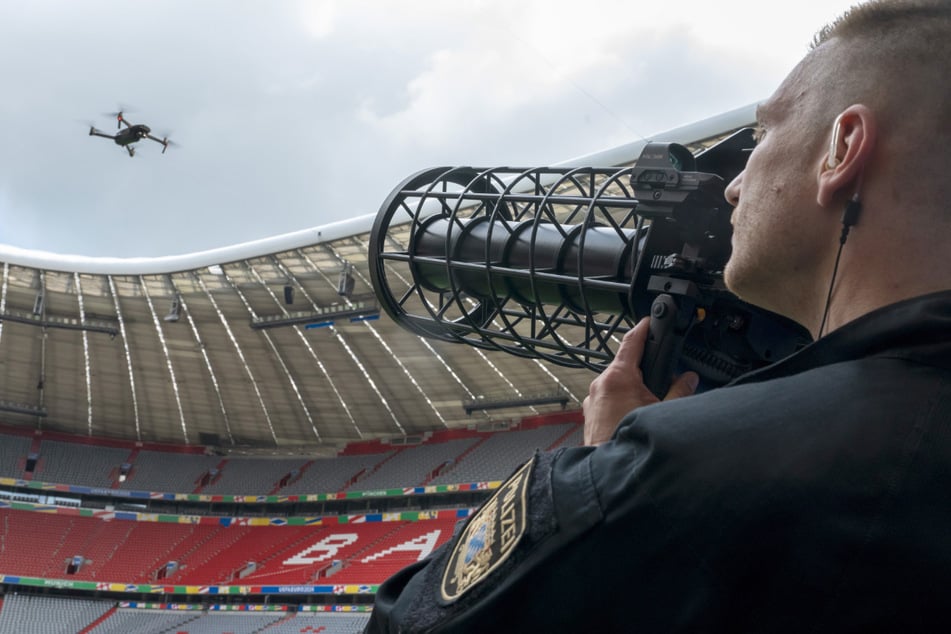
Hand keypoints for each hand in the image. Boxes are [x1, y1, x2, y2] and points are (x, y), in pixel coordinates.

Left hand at [582, 317, 698, 445]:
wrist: (612, 471)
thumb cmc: (631, 442)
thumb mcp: (664, 411)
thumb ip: (680, 391)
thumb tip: (690, 379)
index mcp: (618, 377)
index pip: (632, 341)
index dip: (643, 328)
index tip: (650, 320)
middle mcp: (601, 384)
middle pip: (625, 366)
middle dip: (644, 371)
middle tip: (662, 379)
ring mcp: (592, 399)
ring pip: (616, 384)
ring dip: (632, 389)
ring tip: (648, 405)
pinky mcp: (590, 414)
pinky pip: (608, 399)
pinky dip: (621, 402)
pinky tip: (633, 416)